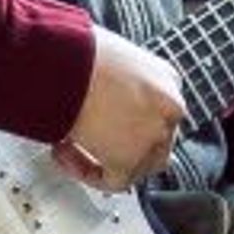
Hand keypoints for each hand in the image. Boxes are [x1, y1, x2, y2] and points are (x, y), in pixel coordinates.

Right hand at [55, 28, 187, 190]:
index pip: (159, 113)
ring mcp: (154, 135)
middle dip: (120, 145)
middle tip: (87, 139)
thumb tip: (101, 97)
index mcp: (168, 79)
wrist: (65, 62)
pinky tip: (64, 152)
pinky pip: (114, 181)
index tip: (102, 121)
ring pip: (138, 166)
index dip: (128, 123)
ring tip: (68, 143)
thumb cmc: (77, 52)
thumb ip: (117, 83)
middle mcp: (169, 108)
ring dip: (103, 160)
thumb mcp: (111, 60)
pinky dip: (87, 173)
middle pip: (155, 143)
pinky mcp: (131, 158)